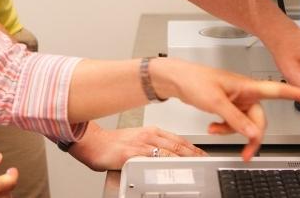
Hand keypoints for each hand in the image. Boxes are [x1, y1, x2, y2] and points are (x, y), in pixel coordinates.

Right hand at [69, 123, 205, 170]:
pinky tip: (175, 168)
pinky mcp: (133, 154)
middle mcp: (149, 135)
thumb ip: (152, 145)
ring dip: (186, 158)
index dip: (193, 147)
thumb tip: (166, 154)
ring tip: (197, 165)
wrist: (93, 143)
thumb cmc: (112, 144)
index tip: (203, 154)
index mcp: (151, 131)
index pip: (178, 139)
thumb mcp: (137, 140)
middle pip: (178, 144)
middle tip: (206, 160)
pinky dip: (167, 163)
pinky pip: (154, 158)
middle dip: (194, 153)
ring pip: (170, 150)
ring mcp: (141, 144)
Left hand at [150, 58, 299, 160]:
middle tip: (246, 152)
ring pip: (245, 123)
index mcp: (248, 86)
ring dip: (232, 131)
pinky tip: (213, 125)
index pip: (279, 90)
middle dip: (250, 135)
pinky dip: (225, 127)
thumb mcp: (215, 102)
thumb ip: (236, 119)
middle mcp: (246, 93)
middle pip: (259, 119)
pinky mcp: (228, 105)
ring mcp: (237, 100)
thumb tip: (253, 134)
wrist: (176, 79)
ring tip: (215, 128)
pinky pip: (234, 122)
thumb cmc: (194, 81)